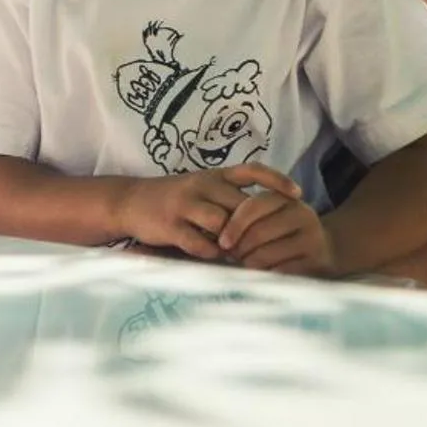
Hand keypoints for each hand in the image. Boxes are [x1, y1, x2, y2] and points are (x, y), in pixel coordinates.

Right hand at [116, 164, 301, 260]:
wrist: (128, 201)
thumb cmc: (174, 198)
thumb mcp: (202, 188)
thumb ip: (229, 197)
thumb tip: (269, 216)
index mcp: (213, 175)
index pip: (252, 170)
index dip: (277, 181)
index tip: (298, 194)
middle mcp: (201, 185)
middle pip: (242, 206)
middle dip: (254, 228)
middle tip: (262, 245)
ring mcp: (184, 205)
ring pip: (224, 225)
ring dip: (233, 243)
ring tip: (236, 254)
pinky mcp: (170, 225)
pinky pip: (201, 244)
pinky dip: (211, 253)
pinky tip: (210, 255)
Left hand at [217, 188, 334, 275]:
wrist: (326, 247)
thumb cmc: (283, 232)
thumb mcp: (267, 216)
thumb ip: (246, 219)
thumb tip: (218, 240)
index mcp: (284, 198)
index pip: (252, 207)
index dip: (233, 226)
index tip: (222, 242)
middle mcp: (301, 213)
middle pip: (258, 232)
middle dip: (239, 248)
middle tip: (231, 257)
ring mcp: (312, 237)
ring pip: (267, 253)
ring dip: (249, 263)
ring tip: (244, 265)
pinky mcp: (318, 259)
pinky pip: (281, 270)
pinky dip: (266, 274)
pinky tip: (261, 275)